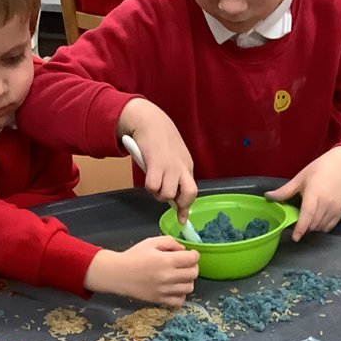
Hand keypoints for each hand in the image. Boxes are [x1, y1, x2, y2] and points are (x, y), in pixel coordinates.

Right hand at [85, 239, 198, 305]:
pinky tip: (175, 288)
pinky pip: (180, 301)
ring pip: (189, 287)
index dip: (194, 255)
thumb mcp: (151, 242)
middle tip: (185, 264)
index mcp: (166, 260)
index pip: (192, 259)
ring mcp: (164, 290)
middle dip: (192, 266)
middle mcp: (167, 276)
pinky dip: (181, 295)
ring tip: (179, 276)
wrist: (117, 274)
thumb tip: (184, 250)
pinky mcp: (160, 300)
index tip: (190, 254)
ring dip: (188, 280)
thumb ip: (170, 242)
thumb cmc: (134, 256)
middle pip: (193, 273)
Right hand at [118, 97, 197, 219]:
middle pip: (189, 194)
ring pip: (166, 194)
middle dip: (179, 203)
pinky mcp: (154, 163)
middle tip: (167, 198)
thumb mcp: (175, 159)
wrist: (149, 120)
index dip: (186, 207)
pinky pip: (152, 186)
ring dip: (157, 193)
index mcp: (187, 167)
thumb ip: (178, 179)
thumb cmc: (161, 141)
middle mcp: (181, 167)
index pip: (193, 192)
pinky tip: (147, 175)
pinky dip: (149, 186)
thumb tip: (178, 204)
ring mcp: (169, 166)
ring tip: (153, 181)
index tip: (182, 220)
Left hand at [265, 145, 340, 241]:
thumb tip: (267, 197)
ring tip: (308, 217)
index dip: (300, 228)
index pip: (307, 215)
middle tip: (298, 220)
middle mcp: (326, 202)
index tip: (295, 237)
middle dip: (304, 227)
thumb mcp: (300, 178)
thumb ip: (284, 191)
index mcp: (314, 193)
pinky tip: (317, 218)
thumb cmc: (320, 169)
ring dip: (312, 227)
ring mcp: (335, 208)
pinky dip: (321, 227)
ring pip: (320, 227)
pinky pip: (329, 227)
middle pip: (313, 224)